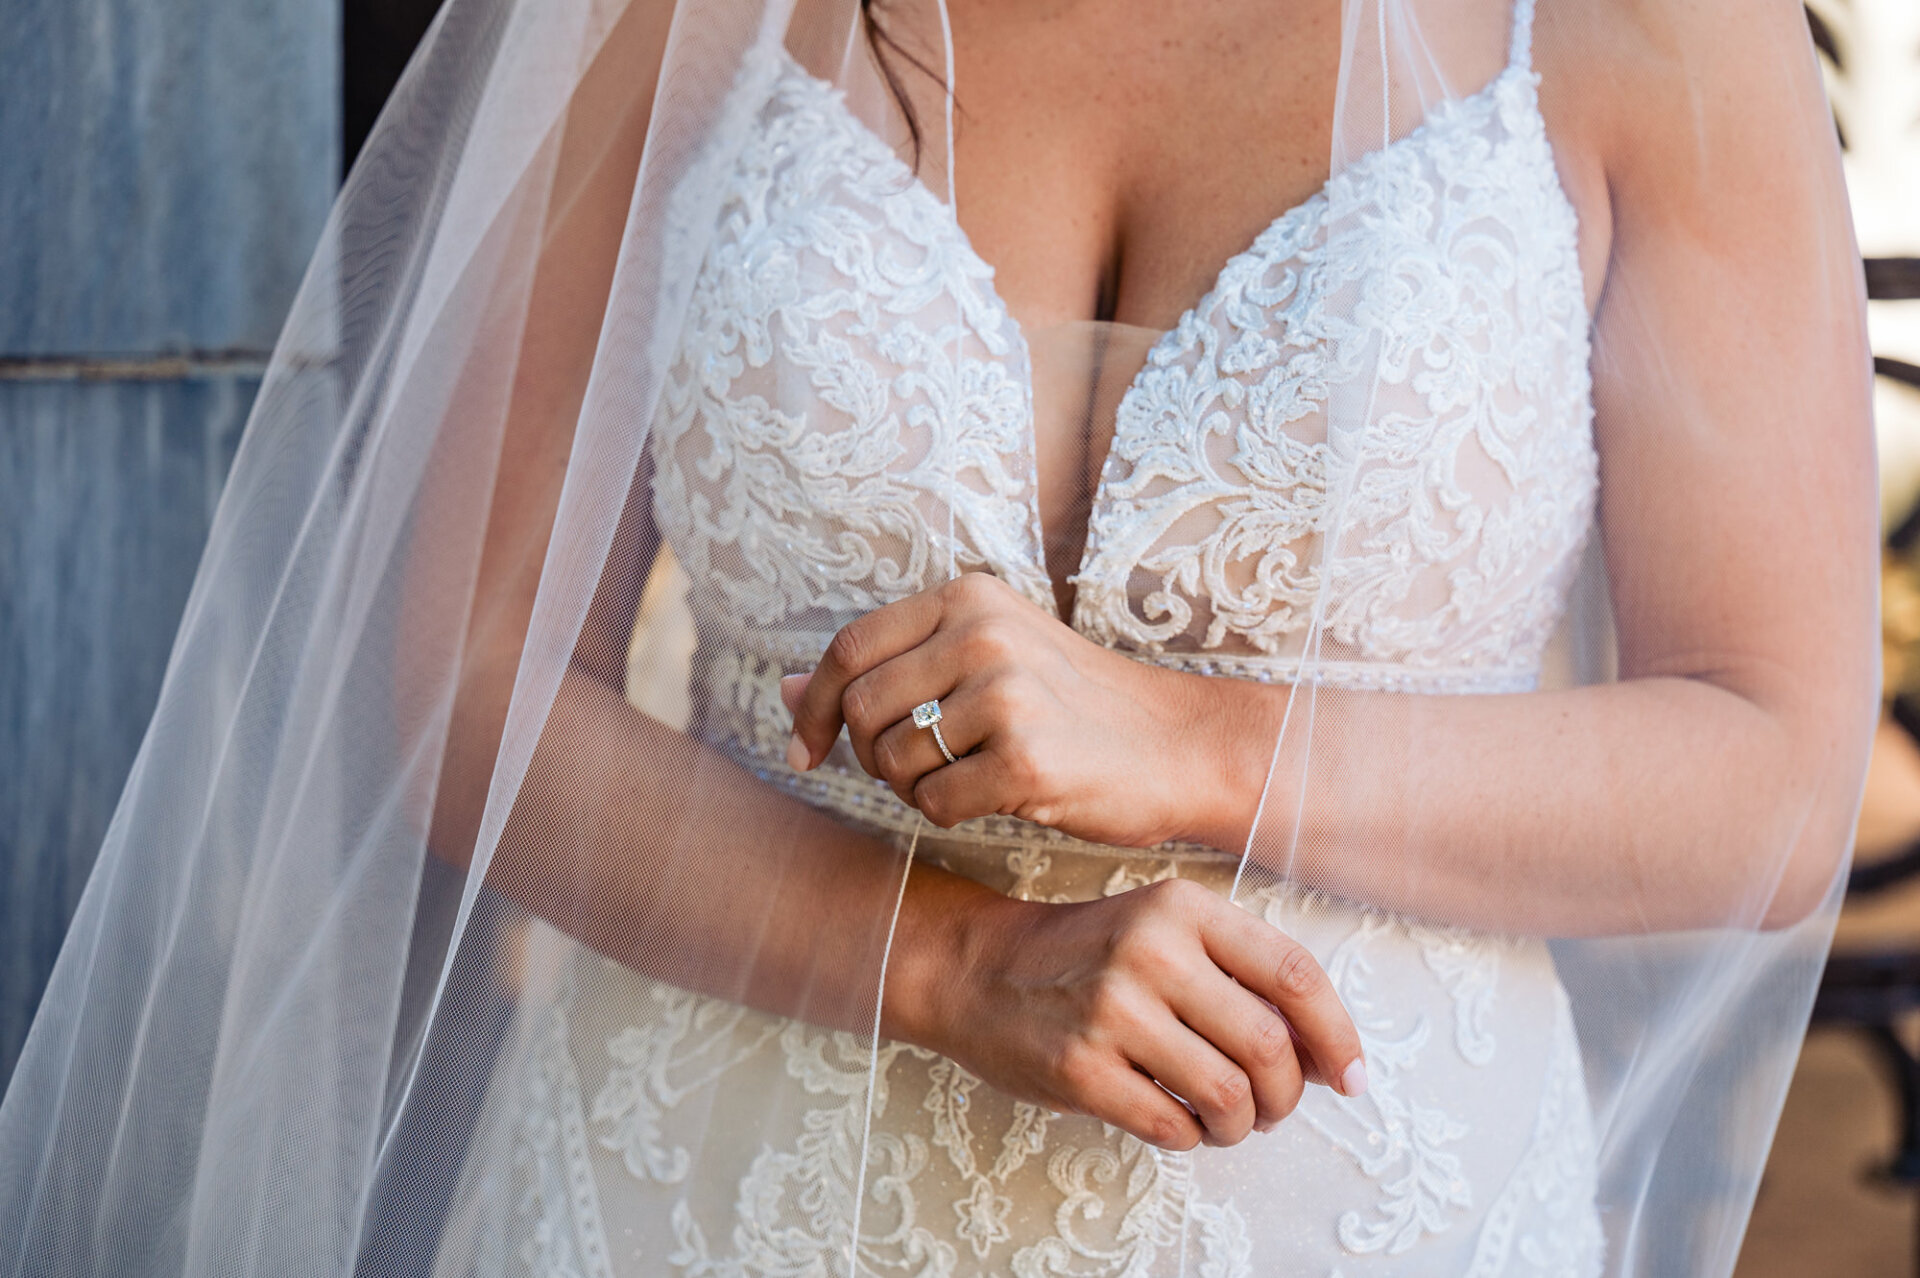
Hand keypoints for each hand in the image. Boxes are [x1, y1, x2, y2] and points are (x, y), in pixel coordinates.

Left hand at [782, 572, 1281, 848]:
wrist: (1179, 745)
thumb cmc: (1074, 707)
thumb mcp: (983, 660)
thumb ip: (888, 667)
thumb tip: (781, 690)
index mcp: (967, 597)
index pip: (848, 648)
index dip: (811, 707)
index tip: (805, 751)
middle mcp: (983, 634)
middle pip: (858, 708)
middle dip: (865, 755)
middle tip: (912, 772)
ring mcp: (1006, 694)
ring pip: (890, 761)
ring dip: (911, 788)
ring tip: (964, 779)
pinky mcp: (1026, 759)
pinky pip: (934, 804)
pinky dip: (950, 814)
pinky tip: (994, 799)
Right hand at [887, 872, 1367, 1148]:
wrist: (978, 968)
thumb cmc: (1085, 956)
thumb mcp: (1162, 930)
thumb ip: (1239, 975)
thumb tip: (1326, 1056)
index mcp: (1183, 908)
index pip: (1294, 975)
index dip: (1337, 1036)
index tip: (1352, 1078)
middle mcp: (1150, 951)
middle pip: (1268, 1046)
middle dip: (1287, 1096)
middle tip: (1273, 1108)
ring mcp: (1112, 1010)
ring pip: (1228, 1095)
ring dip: (1240, 1125)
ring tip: (1225, 1121)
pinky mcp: (1079, 1067)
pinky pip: (1172, 1126)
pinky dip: (1190, 1138)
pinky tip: (1176, 1121)